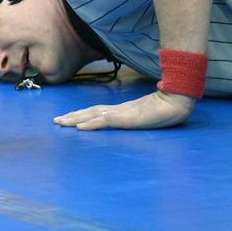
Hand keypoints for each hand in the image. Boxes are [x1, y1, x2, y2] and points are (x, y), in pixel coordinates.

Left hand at [53, 90, 195, 129]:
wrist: (175, 102)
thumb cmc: (163, 110)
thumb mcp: (142, 116)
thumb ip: (130, 118)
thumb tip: (118, 121)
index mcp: (119, 111)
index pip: (94, 111)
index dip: (79, 114)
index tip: (65, 118)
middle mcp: (116, 111)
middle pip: (88, 112)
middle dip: (71, 116)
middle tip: (55, 121)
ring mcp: (120, 114)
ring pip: (92, 116)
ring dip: (75, 119)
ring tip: (61, 123)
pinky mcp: (126, 119)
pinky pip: (105, 122)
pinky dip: (91, 124)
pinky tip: (80, 128)